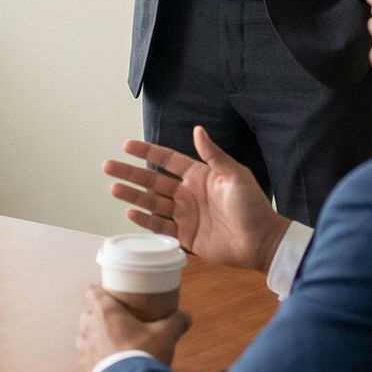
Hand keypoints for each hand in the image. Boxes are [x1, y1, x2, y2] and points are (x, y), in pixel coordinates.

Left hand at [77, 285, 189, 371]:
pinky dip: (95, 362)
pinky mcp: (82, 370)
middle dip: (100, 317)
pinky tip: (109, 368)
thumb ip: (176, 322)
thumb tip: (186, 315)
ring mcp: (82, 349)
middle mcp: (88, 327)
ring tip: (114, 347)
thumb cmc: (144, 355)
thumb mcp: (165, 336)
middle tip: (118, 324)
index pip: (92, 291)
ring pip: (86, 338)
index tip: (110, 296)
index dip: (100, 292)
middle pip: (89, 314)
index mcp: (105, 312)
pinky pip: (86, 361)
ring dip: (96, 340)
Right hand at [103, 126, 289, 273]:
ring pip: (152, 202)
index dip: (147, 151)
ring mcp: (185, 215)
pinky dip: (145, 221)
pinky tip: (131, 213)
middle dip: (130, 173)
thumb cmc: (253, 206)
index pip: (167, 160)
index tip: (127, 145)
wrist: (263, 242)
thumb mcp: (235, 175)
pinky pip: (160, 226)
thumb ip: (214, 155)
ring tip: (113, 188)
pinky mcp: (186, 236)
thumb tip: (198, 130)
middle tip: (108, 166)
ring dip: (132, 195)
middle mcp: (188, 194)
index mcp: (199, 176)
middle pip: (152, 180)